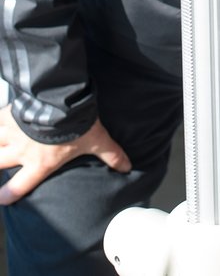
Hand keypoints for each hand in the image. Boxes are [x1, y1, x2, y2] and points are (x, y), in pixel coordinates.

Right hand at [0, 104, 130, 203]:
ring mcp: (13, 133)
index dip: (9, 195)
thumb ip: (110, 155)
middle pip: (0, 164)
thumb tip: (126, 167)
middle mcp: (22, 151)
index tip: (2, 199)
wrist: (59, 101)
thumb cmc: (76, 125)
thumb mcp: (96, 141)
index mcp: (40, 163)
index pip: (21, 185)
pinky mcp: (9, 115)